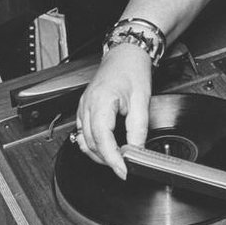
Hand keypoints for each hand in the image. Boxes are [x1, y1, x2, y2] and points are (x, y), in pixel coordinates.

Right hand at [74, 44, 152, 179]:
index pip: (102, 140)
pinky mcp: (85, 108)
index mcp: (101, 102)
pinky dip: (93, 144)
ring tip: (117, 160)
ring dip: (99, 154)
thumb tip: (137, 150)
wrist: (125, 54)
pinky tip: (105, 148)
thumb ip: (138, 128)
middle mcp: (87, 105)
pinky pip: (83, 132)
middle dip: (107, 159)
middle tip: (125, 167)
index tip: (123, 171)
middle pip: (91, 144)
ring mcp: (83, 107)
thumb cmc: (132, 70)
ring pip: (85, 141)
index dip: (112, 159)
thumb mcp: (142, 100)